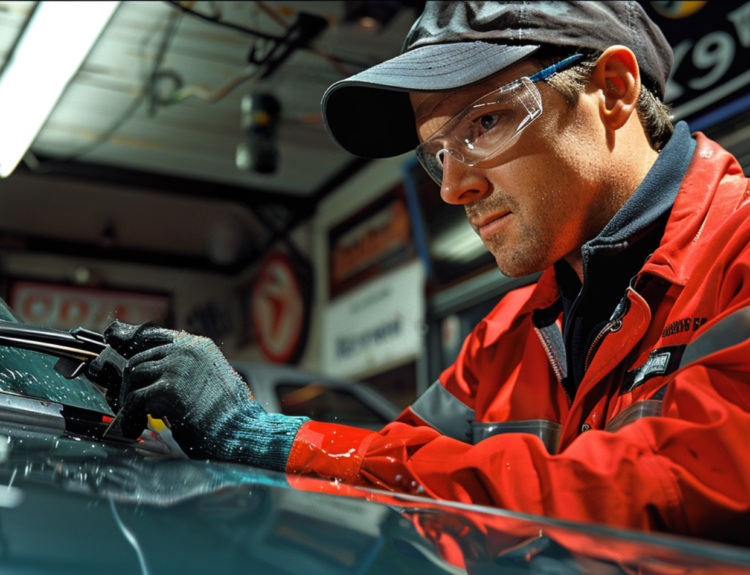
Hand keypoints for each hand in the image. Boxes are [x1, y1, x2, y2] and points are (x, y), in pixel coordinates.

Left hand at [88, 321, 307, 470]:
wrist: (243, 432)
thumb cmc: (228, 416)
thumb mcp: (208, 382)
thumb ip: (182, 372)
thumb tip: (146, 375)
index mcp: (199, 347)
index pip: (153, 334)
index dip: (129, 338)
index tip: (112, 339)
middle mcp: (187, 351)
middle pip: (137, 358)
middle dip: (127, 383)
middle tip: (127, 406)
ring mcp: (178, 367)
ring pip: (132, 376)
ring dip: (127, 400)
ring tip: (136, 419)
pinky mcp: (169, 389)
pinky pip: (133, 400)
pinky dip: (129, 417)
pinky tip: (136, 428)